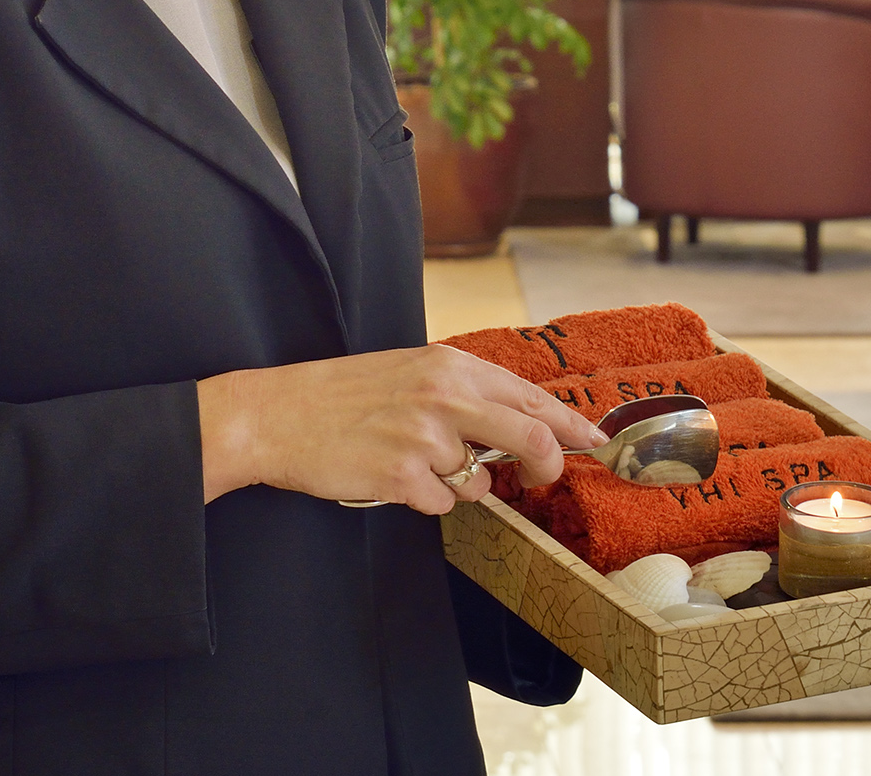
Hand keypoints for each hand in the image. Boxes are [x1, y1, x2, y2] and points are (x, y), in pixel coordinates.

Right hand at [197, 346, 605, 514]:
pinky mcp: (403, 476)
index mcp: (449, 366)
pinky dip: (424, 499)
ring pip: (480, 480)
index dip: (569, 422)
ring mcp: (425, 438)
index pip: (530, 395)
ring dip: (458, 484)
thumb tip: (518, 422)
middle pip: (532, 438)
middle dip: (547, 466)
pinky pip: (442, 504)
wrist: (277, 414)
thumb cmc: (341, 395)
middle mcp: (444, 396)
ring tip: (412, 462)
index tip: (593, 438)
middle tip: (541, 478)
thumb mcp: (409, 372)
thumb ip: (462, 392)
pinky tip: (391, 476)